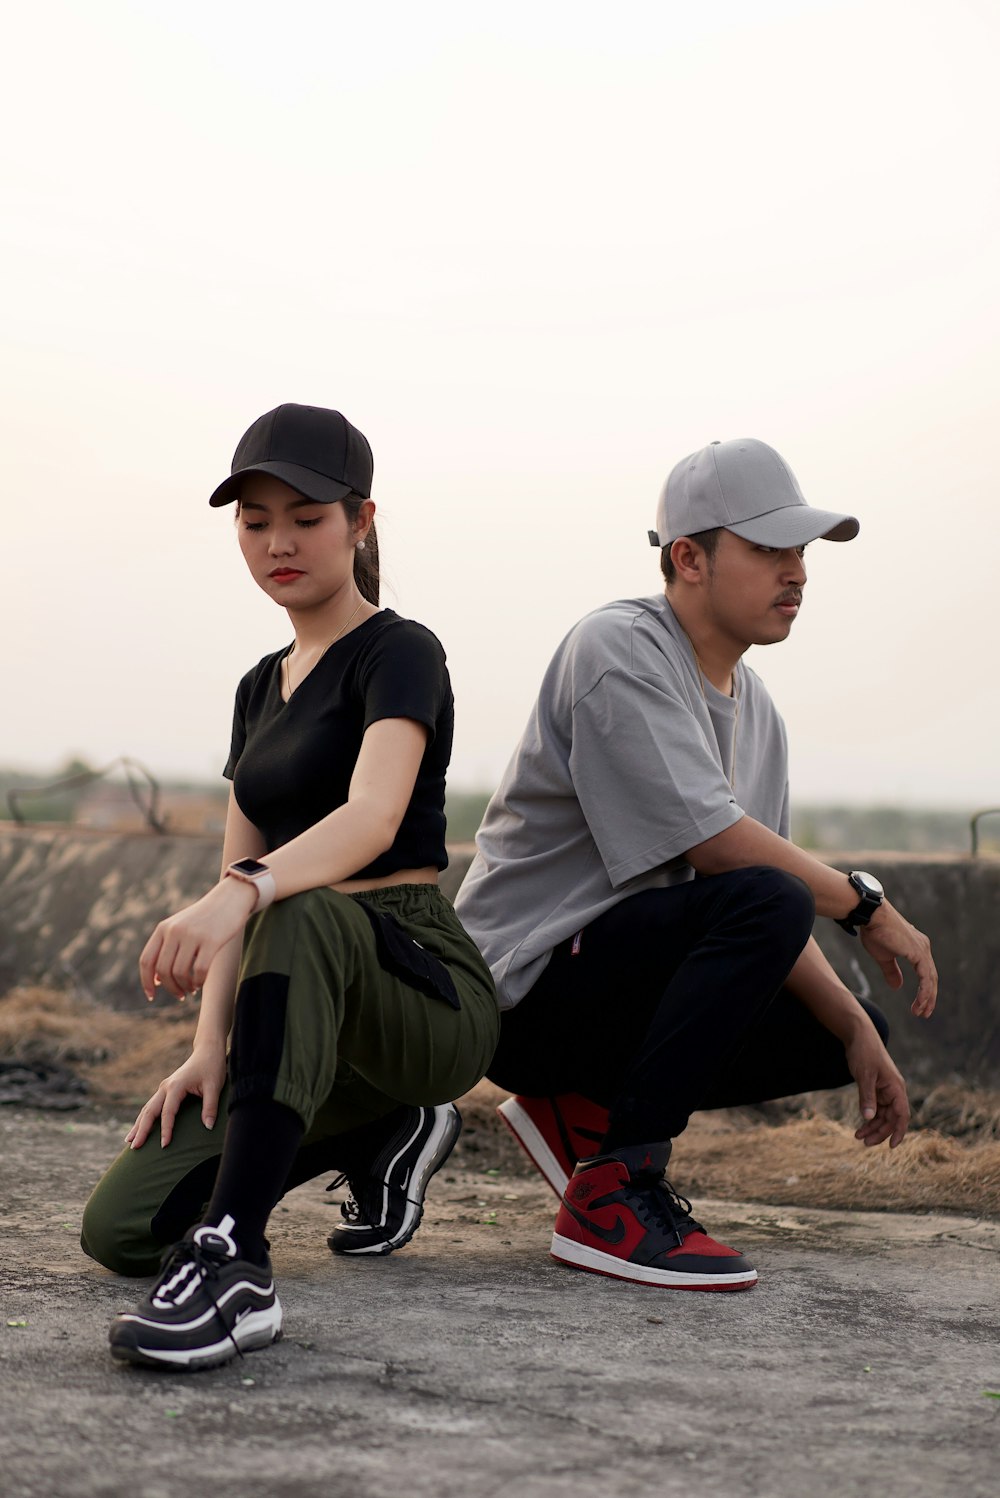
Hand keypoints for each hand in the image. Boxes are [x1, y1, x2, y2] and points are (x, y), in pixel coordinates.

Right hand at [125, 1045, 226, 1148]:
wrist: (207, 1050)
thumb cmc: (212, 1067)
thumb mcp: (214, 1086)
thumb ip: (210, 1107)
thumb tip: (208, 1127)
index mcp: (176, 1086)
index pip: (168, 1112)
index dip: (166, 1130)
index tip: (164, 1146)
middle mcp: (165, 1087)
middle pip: (150, 1111)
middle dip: (142, 1130)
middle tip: (134, 1148)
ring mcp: (164, 1088)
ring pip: (147, 1108)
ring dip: (138, 1125)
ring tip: (129, 1142)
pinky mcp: (165, 1089)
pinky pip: (151, 1105)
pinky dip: (143, 1118)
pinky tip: (138, 1128)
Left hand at [139, 878, 256, 1000]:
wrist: (230, 898)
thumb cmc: (205, 919)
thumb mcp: (180, 928)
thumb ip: (167, 950)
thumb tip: (156, 981)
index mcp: (163, 928)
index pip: (147, 960)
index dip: (146, 982)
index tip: (152, 996)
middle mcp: (175, 930)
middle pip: (163, 970)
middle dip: (170, 988)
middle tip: (180, 994)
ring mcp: (193, 935)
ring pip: (180, 973)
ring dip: (184, 987)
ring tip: (191, 989)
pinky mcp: (212, 940)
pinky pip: (199, 971)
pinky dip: (198, 982)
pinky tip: (200, 983)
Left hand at [844, 1023, 909, 1148]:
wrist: (858, 1036)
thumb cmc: (864, 1052)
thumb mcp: (864, 1076)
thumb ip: (867, 1097)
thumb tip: (868, 1118)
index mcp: (896, 1088)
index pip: (902, 1115)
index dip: (898, 1131)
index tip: (892, 1146)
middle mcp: (894, 1091)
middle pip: (891, 1118)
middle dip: (880, 1132)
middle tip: (864, 1143)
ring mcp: (885, 1091)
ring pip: (883, 1115)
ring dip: (873, 1127)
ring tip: (858, 1136)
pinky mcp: (877, 1089)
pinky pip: (876, 1108)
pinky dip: (869, 1117)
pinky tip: (861, 1126)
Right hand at [859, 900, 936, 1017]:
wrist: (871, 916)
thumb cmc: (875, 931)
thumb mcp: (884, 956)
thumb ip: (892, 971)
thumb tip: (897, 987)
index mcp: (917, 947)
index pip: (926, 973)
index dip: (924, 990)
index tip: (919, 1005)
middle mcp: (923, 947)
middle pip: (931, 978)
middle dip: (928, 997)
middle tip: (923, 1013)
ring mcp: (923, 950)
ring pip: (931, 980)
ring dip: (927, 998)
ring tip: (921, 1012)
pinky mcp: (918, 953)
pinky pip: (926, 978)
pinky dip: (924, 992)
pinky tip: (920, 1002)